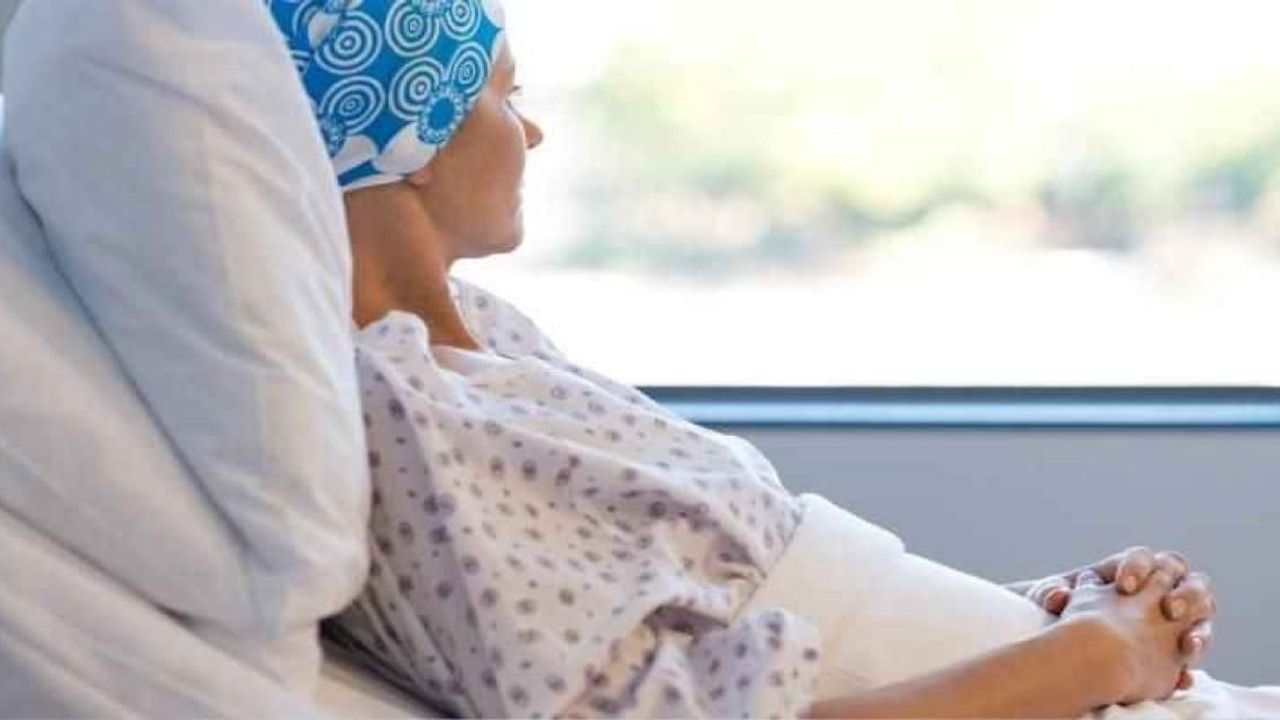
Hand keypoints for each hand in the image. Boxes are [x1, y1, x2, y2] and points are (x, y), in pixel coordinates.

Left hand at [1014, 546, 1216, 690]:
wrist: (1069, 643)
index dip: (1139, 568)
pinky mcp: (1175, 649)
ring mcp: (1175, 619)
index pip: (1146, 557)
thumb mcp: (1052, 599)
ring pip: (1204, 617)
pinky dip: (1189, 667)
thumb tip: (1056, 597)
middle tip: (1169, 609)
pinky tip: (1182, 678)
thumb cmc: (1062, 611)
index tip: (1124, 587)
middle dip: (1185, 594)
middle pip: (1189, 580)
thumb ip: (1052, 593)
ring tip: (1187, 646)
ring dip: (1200, 630)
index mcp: (1131, 569)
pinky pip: (1193, 655)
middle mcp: (1160, 589)